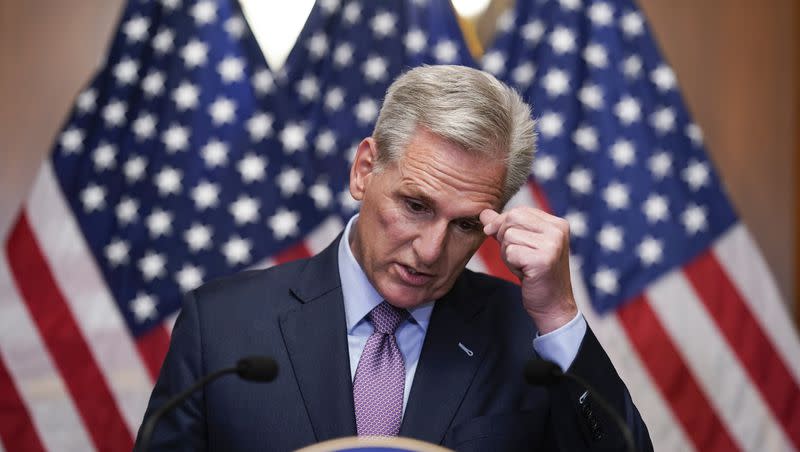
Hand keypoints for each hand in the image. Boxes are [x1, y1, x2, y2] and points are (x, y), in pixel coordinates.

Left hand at [480, 207, 576, 333]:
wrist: (552, 305)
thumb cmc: (536, 275)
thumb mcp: (521, 245)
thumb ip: (504, 227)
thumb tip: (484, 213)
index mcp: (557, 224)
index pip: (519, 211)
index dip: (503, 225)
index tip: (507, 243)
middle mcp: (557, 231)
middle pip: (512, 219)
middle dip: (504, 238)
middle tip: (517, 256)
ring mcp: (552, 245)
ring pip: (508, 236)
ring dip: (508, 254)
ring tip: (523, 265)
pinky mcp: (543, 260)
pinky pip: (510, 252)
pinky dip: (511, 264)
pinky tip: (525, 273)